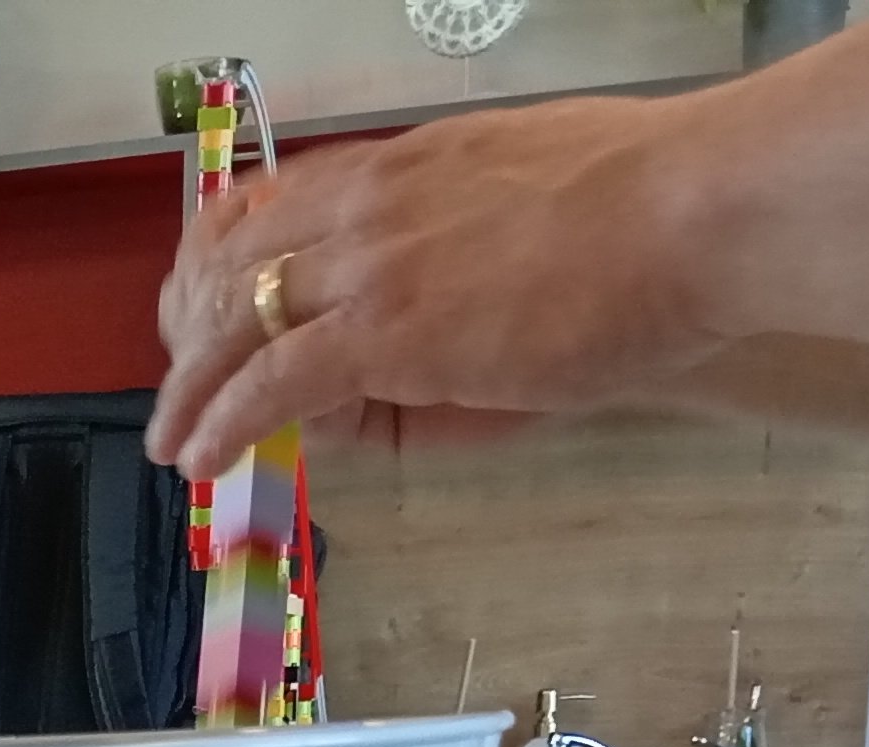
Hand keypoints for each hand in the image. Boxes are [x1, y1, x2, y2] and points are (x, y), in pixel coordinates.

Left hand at [150, 98, 703, 480]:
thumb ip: (467, 240)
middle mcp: (372, 202)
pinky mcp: (382, 331)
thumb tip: (433, 298)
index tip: (210, 296)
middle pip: (241, 261)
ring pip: (239, 324)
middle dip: (197, 326)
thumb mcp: (535, 201)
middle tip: (180, 381)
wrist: (697, 213)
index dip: (231, 255)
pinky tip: (201, 458)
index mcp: (409, 165)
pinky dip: (224, 423)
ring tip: (172, 438)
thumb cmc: (655, 212)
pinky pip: (270, 383)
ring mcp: (370, 264)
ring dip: (193, 388)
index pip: (282, 200)